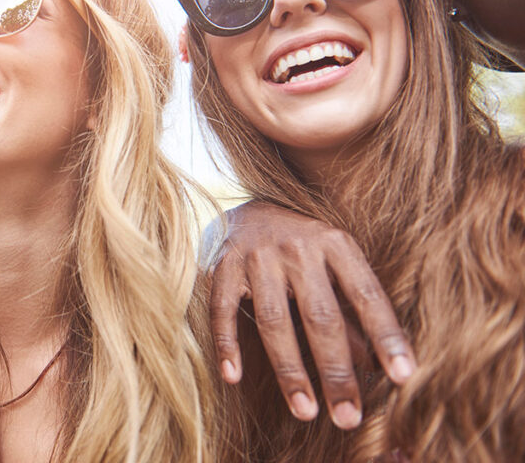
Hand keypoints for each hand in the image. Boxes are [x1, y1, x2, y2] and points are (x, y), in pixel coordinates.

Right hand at [209, 201, 415, 429]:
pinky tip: (233, 377)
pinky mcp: (223, 267)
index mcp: (335, 244)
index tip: (404, 377)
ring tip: (305, 411)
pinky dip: (227, 344)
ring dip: (290, 371)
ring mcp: (257, 256)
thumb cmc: (304, 249)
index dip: (386, 336)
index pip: (366, 295)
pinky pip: (223, 311)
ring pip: (274, 320)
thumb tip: (376, 365)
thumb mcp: (336, 268)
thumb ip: (352, 312)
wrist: (250, 210)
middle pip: (320, 316)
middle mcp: (297, 247)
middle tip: (348, 417)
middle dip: (336, 371)